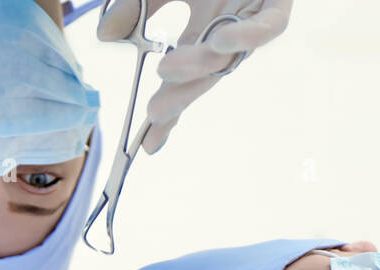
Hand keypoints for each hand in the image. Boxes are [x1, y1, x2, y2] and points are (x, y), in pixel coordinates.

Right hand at [98, 0, 291, 152]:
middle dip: (178, 99)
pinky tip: (220, 39)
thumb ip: (133, 9)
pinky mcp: (275, 7)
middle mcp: (224, 37)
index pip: (181, 84)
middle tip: (154, 114)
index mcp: (201, 38)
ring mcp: (250, 23)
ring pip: (226, 58)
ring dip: (196, 66)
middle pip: (202, 80)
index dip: (167, 114)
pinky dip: (245, 38)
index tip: (148, 145)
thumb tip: (104, 36)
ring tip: (166, 68)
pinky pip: (266, 30)